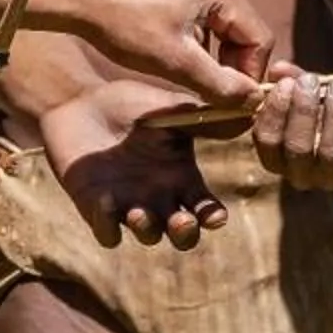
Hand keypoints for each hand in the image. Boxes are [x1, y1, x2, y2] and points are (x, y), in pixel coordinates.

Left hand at [40, 79, 226, 249]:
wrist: (82, 98)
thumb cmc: (132, 103)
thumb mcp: (173, 110)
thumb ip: (207, 117)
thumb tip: (249, 113)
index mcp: (182, 177)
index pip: (206, 209)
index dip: (213, 217)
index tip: (215, 217)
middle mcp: (160, 198)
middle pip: (182, 233)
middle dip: (185, 234)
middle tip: (181, 222)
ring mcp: (129, 205)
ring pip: (148, 234)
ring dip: (147, 230)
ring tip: (139, 213)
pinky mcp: (96, 207)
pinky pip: (107, 231)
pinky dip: (107, 225)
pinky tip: (105, 203)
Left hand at [53, 0, 271, 108]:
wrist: (77, 0)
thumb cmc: (123, 26)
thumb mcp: (174, 62)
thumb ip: (218, 84)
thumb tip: (251, 102)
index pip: (260, 39)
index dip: (251, 74)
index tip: (233, 100)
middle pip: (245, 33)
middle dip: (234, 67)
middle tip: (217, 97)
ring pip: (225, 31)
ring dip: (216, 59)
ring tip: (197, 83)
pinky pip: (205, 22)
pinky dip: (200, 47)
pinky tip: (179, 64)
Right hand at [250, 63, 332, 190]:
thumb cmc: (323, 115)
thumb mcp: (304, 96)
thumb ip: (290, 81)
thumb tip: (278, 69)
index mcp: (278, 157)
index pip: (267, 140)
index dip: (274, 111)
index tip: (286, 83)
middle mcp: (301, 174)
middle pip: (297, 148)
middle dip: (303, 110)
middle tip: (310, 81)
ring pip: (330, 151)